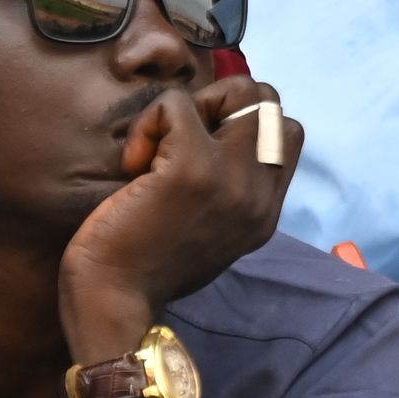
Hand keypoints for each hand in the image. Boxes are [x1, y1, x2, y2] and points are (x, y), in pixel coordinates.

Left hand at [56, 77, 299, 356]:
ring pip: (242, 91)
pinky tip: (133, 163)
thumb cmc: (144, 273)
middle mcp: (260, 193)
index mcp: (264, 212)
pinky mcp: (192, 167)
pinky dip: (150, 123)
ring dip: (195, 106)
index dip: (241, 124)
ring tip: (162, 146)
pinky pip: (176, 105)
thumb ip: (227, 194)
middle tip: (180, 140)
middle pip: (270, 103)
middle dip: (224, 103)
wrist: (113, 306)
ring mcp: (232, 177)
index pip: (285, 134)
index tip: (200, 150)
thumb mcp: (206, 236)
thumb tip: (212, 140)